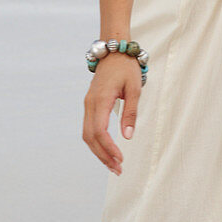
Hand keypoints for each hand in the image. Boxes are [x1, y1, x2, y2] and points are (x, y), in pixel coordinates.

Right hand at [83, 53, 141, 175]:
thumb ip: (130, 113)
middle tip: (118, 169)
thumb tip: (127, 136)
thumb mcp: (134, 89)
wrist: (114, 51)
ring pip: (87, 134)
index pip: (99, 130)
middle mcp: (90, 104)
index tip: (120, 159)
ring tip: (113, 165)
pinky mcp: (90, 105)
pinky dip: (96, 142)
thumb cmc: (126, 68)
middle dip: (103, 156)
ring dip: (98, 152)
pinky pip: (88, 128)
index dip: (108, 148)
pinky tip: (107, 151)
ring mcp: (88, 104)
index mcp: (101, 99)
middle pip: (90, 137)